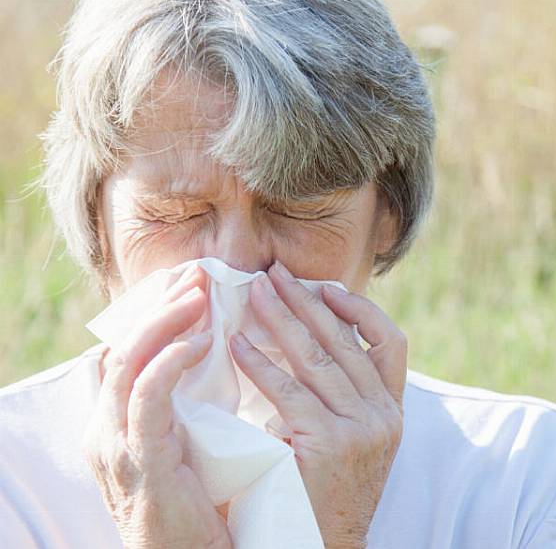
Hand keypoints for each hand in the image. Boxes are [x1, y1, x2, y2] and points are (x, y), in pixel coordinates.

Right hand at [85, 265, 230, 548]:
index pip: (129, 351)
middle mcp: (108, 428)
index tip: (190, 282)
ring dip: (163, 322)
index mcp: (120, 423)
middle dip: (158, 306)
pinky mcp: (140, 461)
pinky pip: (145, 398)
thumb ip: (190, 408)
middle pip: (124, 347)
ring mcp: (118, 444)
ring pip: (128, 362)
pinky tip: (198, 340)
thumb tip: (218, 361)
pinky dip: (169, 362)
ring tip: (197, 294)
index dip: (154, 312)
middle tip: (196, 274)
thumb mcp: (189, 447)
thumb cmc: (199, 508)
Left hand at [228, 261, 406, 548]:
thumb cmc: (327, 498)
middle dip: (307, 302)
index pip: (391, 344)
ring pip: (319, 358)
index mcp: (394, 412)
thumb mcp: (352, 446)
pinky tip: (237, 344)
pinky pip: (290, 392)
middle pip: (347, 342)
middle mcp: (385, 416)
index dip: (360, 310)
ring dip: (282, 320)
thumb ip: (343, 401)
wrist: (327, 548)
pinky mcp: (329, 445)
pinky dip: (262, 363)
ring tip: (253, 294)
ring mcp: (361, 430)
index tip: (325, 288)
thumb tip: (305, 346)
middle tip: (274, 273)